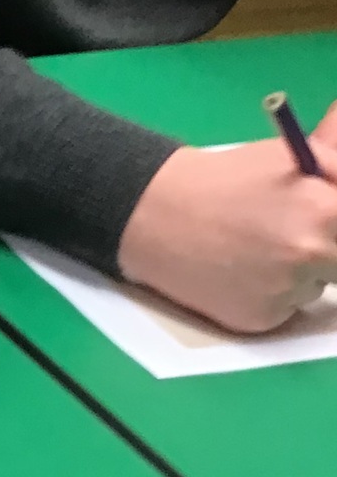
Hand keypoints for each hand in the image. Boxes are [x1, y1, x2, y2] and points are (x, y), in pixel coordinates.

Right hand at [118, 103, 336, 331]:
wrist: (158, 216)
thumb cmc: (226, 179)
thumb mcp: (290, 156)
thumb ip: (334, 165)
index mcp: (325, 210)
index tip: (329, 227)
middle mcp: (310, 255)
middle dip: (328, 251)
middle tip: (296, 235)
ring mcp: (285, 292)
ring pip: (315, 288)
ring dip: (299, 274)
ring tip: (257, 249)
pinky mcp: (260, 321)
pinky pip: (284, 310)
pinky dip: (270, 295)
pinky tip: (241, 273)